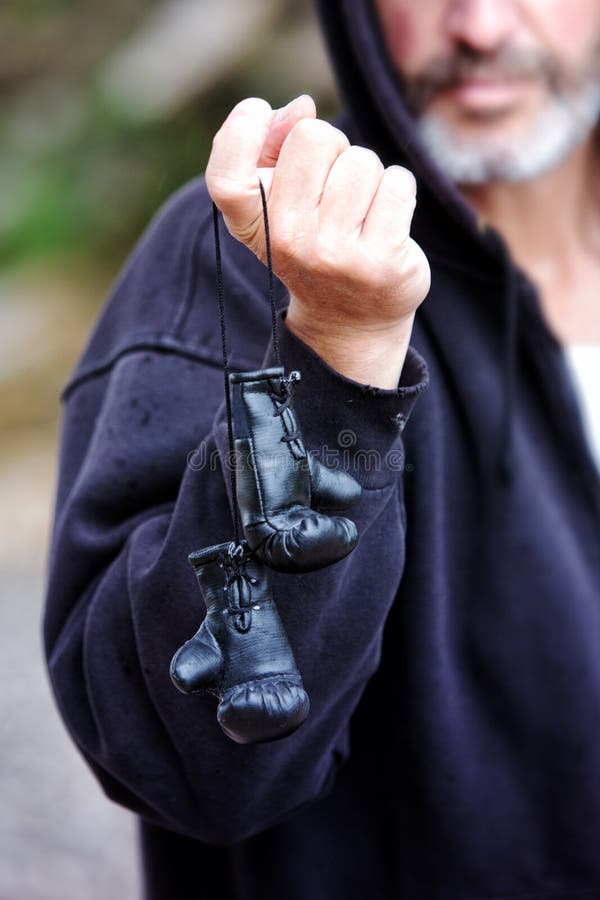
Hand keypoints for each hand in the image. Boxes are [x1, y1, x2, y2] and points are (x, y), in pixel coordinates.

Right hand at [205, 96, 430, 386]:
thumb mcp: (277, 203)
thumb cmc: (313, 242)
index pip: (227, 176)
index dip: (241, 130)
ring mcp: (335, 255)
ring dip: (368, 174)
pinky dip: (398, 190)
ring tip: (361, 211)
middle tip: (333, 185)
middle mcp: (288, 242)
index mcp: (252, 226)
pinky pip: (398, 183)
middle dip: (331, 147)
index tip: (260, 114)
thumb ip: (273, 147)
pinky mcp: (382, 260)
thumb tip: (301, 108)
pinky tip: (387, 221)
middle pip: (313, 137)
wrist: (352, 318)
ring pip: (362, 160)